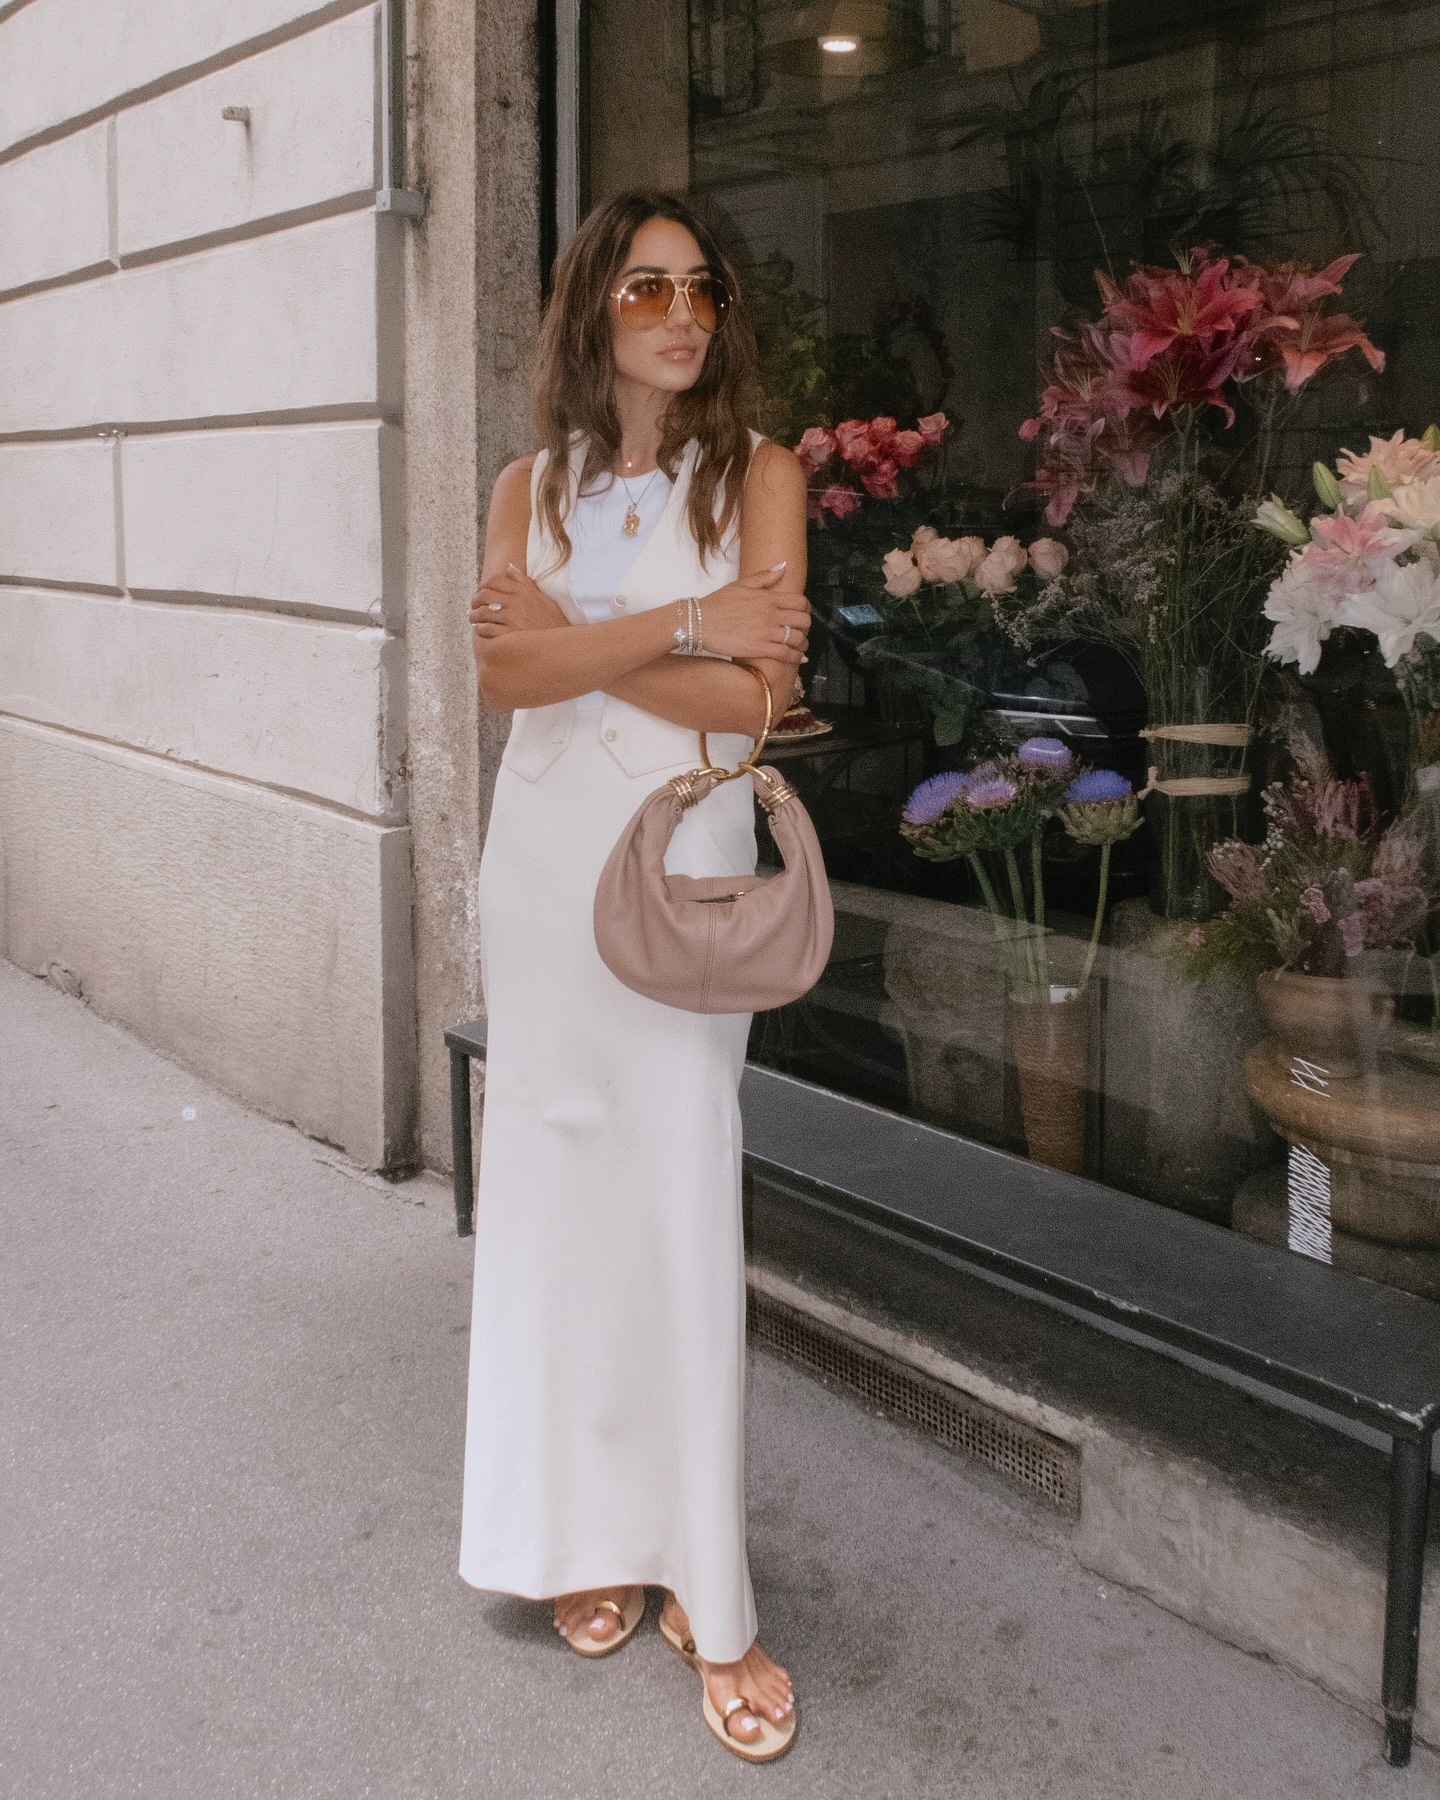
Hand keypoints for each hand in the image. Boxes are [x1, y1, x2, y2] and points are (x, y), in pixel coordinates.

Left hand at [470, 562, 571, 635]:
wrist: (563, 643)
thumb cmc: (553, 620)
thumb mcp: (542, 596)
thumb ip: (524, 581)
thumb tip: (509, 566)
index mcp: (523, 591)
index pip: (494, 580)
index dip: (483, 585)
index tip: (480, 591)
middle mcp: (517, 603)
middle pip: (484, 595)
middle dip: (475, 600)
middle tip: (473, 606)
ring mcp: (513, 619)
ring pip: (483, 612)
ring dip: (474, 616)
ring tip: (474, 619)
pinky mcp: (511, 635)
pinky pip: (487, 628)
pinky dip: (480, 628)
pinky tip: (480, 629)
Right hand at [691, 564, 809, 666]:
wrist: (699, 622)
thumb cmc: (717, 603)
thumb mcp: (741, 585)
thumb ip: (764, 577)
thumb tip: (783, 566)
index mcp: (768, 598)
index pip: (800, 602)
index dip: (806, 609)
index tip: (803, 613)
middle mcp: (771, 615)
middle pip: (803, 621)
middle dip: (806, 626)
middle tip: (801, 630)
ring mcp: (766, 632)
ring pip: (797, 638)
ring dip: (803, 643)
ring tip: (801, 646)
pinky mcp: (759, 648)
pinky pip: (785, 654)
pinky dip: (796, 657)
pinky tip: (799, 659)